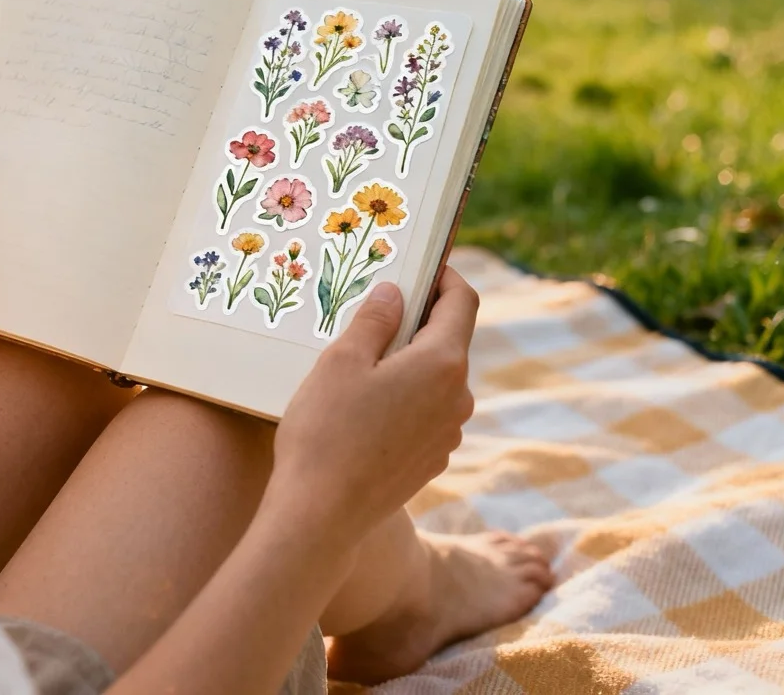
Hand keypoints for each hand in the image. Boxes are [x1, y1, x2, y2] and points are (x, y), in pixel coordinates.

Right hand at [267, 268, 477, 548]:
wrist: (320, 517)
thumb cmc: (326, 431)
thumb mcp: (342, 360)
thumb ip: (375, 319)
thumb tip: (396, 293)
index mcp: (442, 364)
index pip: (463, 302)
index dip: (445, 277)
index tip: (421, 267)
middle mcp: (458, 398)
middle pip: (449, 341)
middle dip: (417, 321)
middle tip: (373, 313)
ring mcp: (448, 433)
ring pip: (435, 379)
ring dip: (408, 362)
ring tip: (359, 366)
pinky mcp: (432, 459)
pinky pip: (425, 412)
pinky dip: (404, 397)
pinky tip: (362, 409)